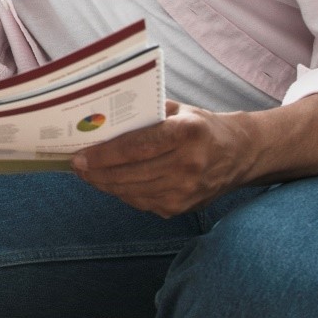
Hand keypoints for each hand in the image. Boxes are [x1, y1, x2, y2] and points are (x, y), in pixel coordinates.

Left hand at [71, 100, 254, 216]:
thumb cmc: (201, 127)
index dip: (104, 154)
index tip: (80, 155)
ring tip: (87, 174)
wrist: (240, 154)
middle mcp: (189, 164)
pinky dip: (122, 193)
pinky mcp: (181, 207)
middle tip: (77, 165)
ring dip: (105, 184)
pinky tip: (110, 182)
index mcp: (188, 133)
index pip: (137, 147)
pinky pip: (141, 202)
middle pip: (130, 173)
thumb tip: (100, 119)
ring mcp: (186, 190)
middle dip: (97, 171)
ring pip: (132, 191)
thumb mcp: (177, 110)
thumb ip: (144, 114)